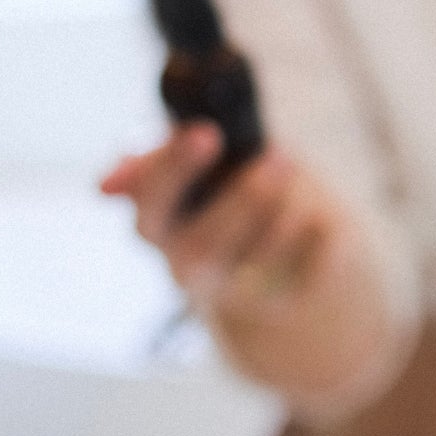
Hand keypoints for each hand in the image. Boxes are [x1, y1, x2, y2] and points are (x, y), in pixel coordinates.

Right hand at [101, 128, 396, 404]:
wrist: (288, 251)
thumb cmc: (235, 187)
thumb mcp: (208, 159)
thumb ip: (168, 155)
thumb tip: (111, 182)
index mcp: (160, 224)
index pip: (149, 205)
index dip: (172, 170)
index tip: (207, 133)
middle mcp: (189, 267)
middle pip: (203, 246)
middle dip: (243, 199)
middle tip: (280, 156)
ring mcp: (236, 292)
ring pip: (266, 253)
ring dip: (288, 207)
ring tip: (293, 172)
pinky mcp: (287, 302)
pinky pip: (315, 266)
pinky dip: (324, 234)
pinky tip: (321, 220)